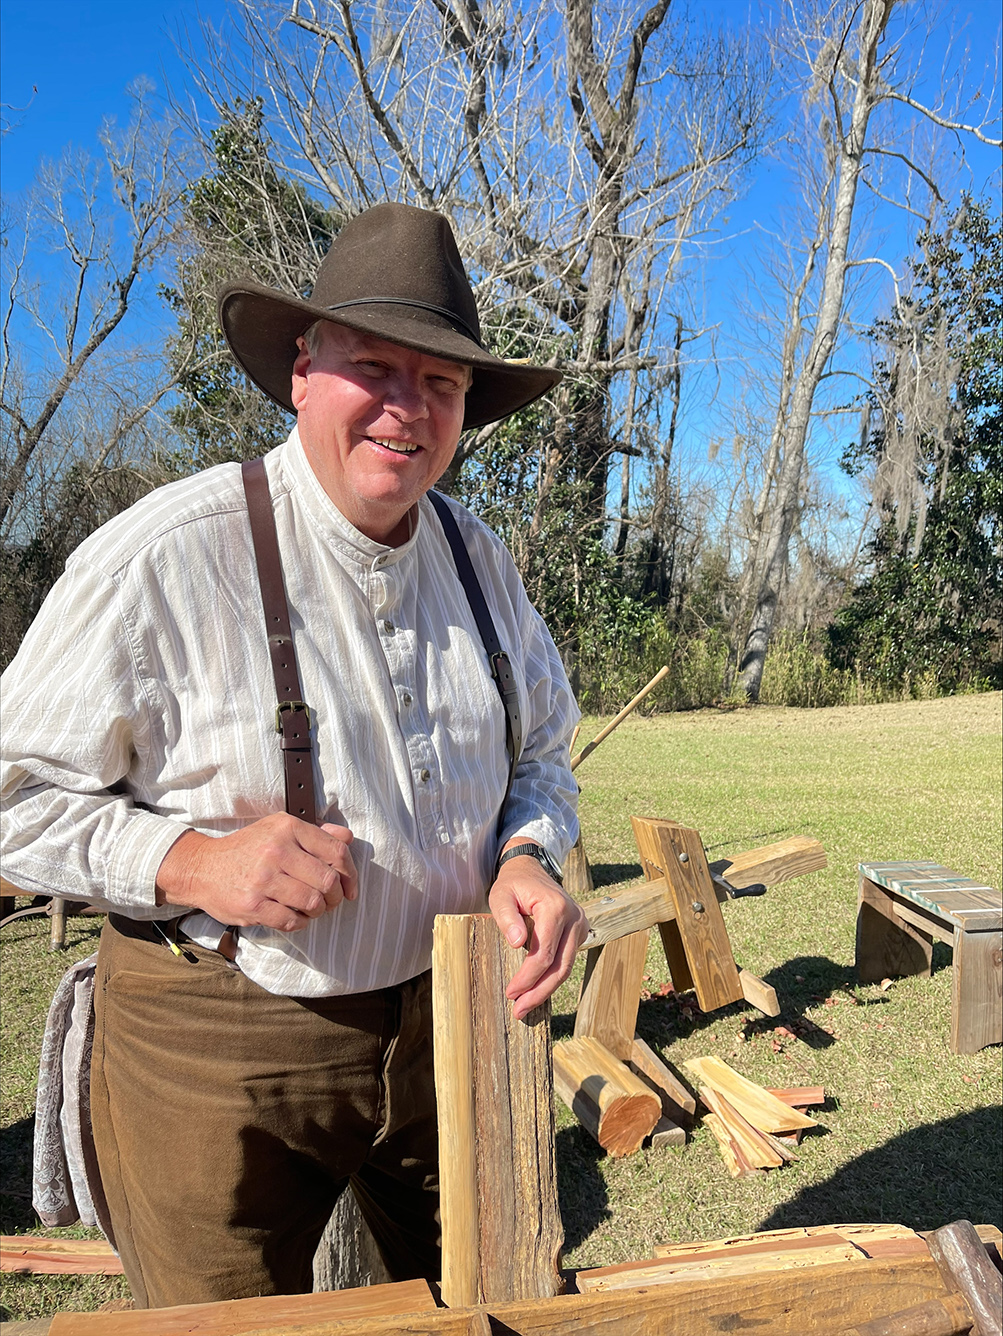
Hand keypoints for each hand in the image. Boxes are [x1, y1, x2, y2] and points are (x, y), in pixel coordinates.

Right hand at [155, 813, 356, 931]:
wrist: (203, 868)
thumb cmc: (247, 849)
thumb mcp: (278, 829)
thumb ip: (316, 833)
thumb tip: (348, 838)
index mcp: (287, 828)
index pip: (336, 852)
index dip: (351, 874)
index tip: (350, 888)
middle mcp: (276, 851)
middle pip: (328, 881)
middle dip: (335, 897)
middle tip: (330, 901)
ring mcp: (263, 879)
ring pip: (313, 903)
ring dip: (318, 911)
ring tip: (312, 908)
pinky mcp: (252, 905)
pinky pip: (292, 921)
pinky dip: (300, 922)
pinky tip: (294, 916)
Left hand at [488, 843, 588, 1019]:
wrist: (530, 870)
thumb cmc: (513, 884)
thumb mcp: (500, 895)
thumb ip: (507, 917)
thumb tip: (518, 943)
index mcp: (556, 907)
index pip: (544, 952)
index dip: (528, 977)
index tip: (510, 992)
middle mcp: (575, 917)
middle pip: (560, 966)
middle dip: (539, 991)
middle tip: (518, 1010)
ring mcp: (581, 924)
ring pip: (566, 967)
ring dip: (546, 990)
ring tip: (525, 1007)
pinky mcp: (579, 932)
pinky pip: (567, 960)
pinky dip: (552, 977)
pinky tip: (536, 990)